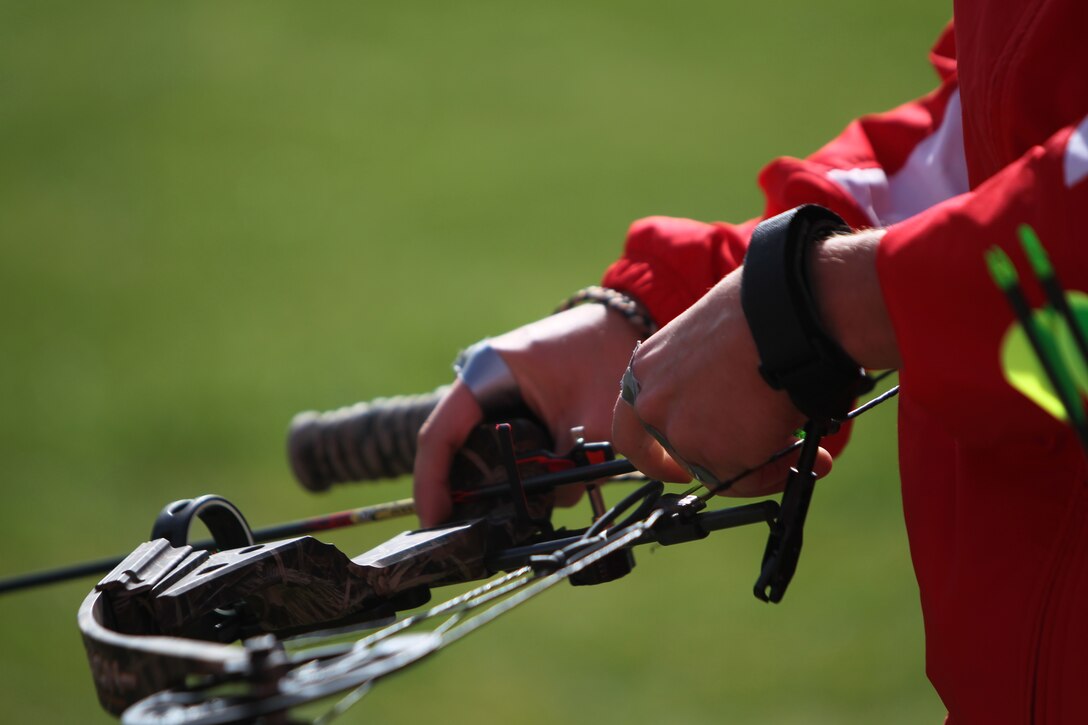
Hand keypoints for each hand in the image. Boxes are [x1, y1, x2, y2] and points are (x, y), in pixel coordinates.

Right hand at [413, 304, 642, 525]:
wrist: (627, 326)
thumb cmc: (608, 357)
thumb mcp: (593, 417)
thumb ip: (569, 465)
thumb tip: (550, 506)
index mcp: (488, 373)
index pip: (440, 434)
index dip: (432, 483)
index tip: (434, 521)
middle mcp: (482, 387)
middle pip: (452, 450)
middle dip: (459, 494)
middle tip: (463, 534)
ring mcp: (496, 400)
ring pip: (478, 454)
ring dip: (492, 486)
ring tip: (503, 517)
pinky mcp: (514, 413)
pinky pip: (501, 449)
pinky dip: (513, 473)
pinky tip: (531, 494)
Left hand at [611, 268, 826, 495]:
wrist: (786, 317)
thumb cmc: (759, 310)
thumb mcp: (707, 335)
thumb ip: (699, 374)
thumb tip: (729, 398)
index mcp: (645, 370)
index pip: (628, 430)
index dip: (651, 455)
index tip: (673, 468)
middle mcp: (654, 405)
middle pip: (679, 455)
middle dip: (718, 462)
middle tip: (753, 463)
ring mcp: (682, 433)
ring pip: (719, 470)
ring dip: (760, 465)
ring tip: (802, 446)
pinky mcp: (718, 454)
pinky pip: (750, 477)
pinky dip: (779, 471)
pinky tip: (810, 453)